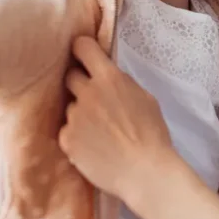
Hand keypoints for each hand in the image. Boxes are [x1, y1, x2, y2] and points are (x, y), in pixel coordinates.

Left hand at [58, 37, 174, 200]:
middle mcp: (87, 93)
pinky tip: (94, 146)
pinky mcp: (66, 139)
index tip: (83, 53)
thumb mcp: (144, 98)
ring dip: (81, 114)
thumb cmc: (152, 133)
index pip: (83, 47)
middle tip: (94, 98)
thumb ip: (122, 84)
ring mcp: (74, 116)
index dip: (81, 48)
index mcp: (110, 78)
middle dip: (80, 83)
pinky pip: (67, 130)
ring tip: (100, 131)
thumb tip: (110, 79)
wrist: (144, 170)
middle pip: (71, 76)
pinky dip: (77, 136)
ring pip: (71, 107)